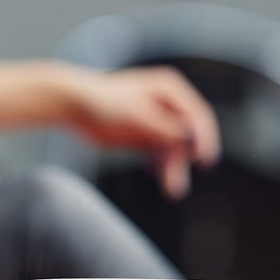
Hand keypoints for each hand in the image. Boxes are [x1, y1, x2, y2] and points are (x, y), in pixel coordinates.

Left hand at [66, 66, 219, 198]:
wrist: (75, 106)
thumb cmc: (104, 101)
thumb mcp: (136, 114)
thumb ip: (163, 126)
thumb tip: (188, 137)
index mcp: (170, 90)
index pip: (198, 115)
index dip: (205, 137)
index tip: (204, 159)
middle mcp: (168, 105)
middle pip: (189, 134)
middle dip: (186, 158)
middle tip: (179, 183)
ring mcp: (158, 121)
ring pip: (176, 148)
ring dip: (175, 167)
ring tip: (173, 190)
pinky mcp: (146, 136)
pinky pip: (162, 154)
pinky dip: (163, 166)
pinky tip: (159, 176)